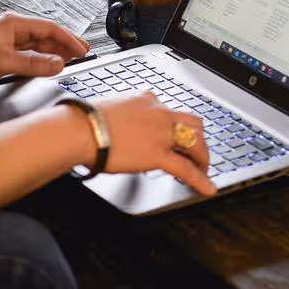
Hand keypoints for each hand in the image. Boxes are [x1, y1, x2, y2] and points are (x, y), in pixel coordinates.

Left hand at [0, 12, 88, 84]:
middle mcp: (12, 29)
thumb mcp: (3, 61)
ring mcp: (5, 40)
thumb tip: (57, 65)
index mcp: (14, 24)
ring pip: (36, 44)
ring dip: (53, 51)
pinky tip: (44, 64)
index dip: (69, 39)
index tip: (82, 49)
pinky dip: (38, 58)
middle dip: (65, 43)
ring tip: (68, 58)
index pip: (50, 29)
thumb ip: (33, 64)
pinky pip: (26, 53)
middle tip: (82, 52)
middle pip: (45, 35)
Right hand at [93, 91, 215, 194]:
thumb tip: (120, 126)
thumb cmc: (86, 120)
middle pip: (193, 122)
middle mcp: (159, 113)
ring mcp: (161, 133)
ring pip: (197, 142)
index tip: (174, 135)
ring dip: (203, 156)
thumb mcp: (110, 107)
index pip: (170, 110)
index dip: (175, 125)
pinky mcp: (158, 154)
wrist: (81, 129)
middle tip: (197, 153)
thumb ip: (124, 115)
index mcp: (147, 99)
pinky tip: (207, 188)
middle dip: (198, 138)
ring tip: (204, 169)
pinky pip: (187, 168)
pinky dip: (200, 180)